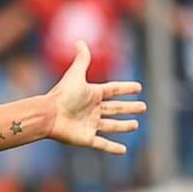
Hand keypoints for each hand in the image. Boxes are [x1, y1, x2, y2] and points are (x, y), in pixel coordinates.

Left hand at [47, 42, 144, 156]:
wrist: (49, 115)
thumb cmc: (62, 95)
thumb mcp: (75, 74)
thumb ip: (82, 59)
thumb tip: (80, 41)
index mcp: (92, 94)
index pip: (113, 90)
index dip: (126, 89)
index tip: (138, 88)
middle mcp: (92, 110)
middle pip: (115, 109)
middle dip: (129, 108)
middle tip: (143, 107)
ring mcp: (90, 125)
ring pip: (111, 126)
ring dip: (123, 126)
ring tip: (135, 125)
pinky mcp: (86, 139)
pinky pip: (102, 144)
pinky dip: (112, 148)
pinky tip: (123, 150)